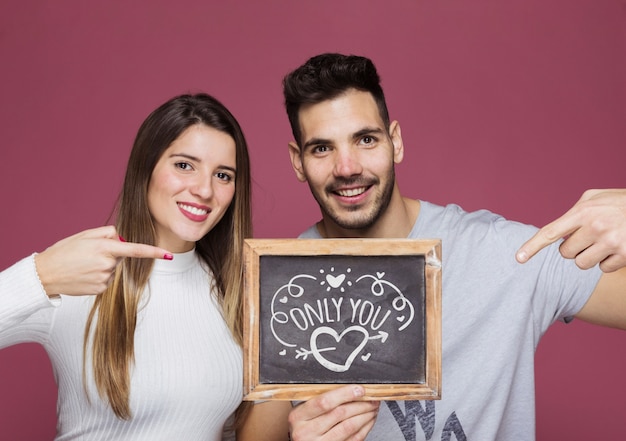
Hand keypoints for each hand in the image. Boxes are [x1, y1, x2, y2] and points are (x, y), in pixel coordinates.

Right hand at [34, 226, 172, 295]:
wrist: (45, 274)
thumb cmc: (64, 251)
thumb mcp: (84, 235)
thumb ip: (107, 233)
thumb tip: (122, 239)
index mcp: (105, 247)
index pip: (136, 250)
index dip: (154, 252)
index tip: (169, 255)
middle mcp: (107, 264)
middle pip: (120, 257)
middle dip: (111, 253)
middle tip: (88, 254)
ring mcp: (104, 278)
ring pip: (113, 269)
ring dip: (103, 266)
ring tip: (83, 265)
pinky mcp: (100, 289)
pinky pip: (107, 280)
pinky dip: (99, 277)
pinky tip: (84, 275)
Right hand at [288, 385, 379, 440]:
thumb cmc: (304, 426)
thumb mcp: (304, 412)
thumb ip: (319, 401)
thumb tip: (349, 388)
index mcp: (298, 416)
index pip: (324, 402)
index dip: (345, 394)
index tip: (360, 389)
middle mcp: (306, 432)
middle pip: (340, 413)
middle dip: (361, 404)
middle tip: (372, 398)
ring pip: (349, 426)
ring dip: (365, 415)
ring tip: (372, 408)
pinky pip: (353, 439)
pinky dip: (364, 428)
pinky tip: (368, 420)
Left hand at [516, 189, 625, 271]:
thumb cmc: (621, 202)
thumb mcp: (597, 197)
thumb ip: (576, 210)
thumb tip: (559, 231)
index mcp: (583, 211)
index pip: (551, 232)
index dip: (532, 246)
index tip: (519, 258)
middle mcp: (595, 227)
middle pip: (565, 253)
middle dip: (573, 249)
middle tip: (588, 238)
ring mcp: (610, 242)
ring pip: (581, 264)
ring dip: (589, 257)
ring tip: (603, 242)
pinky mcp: (624, 255)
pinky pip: (602, 269)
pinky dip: (607, 262)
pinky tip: (618, 248)